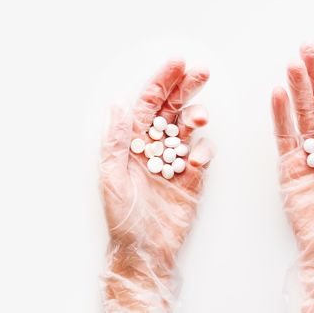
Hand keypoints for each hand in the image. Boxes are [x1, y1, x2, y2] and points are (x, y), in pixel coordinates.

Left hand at [100, 59, 212, 311]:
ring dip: (195, 118)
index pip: (150, 104)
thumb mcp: (111, 175)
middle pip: (172, 109)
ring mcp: (175, 161)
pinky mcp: (193, 178)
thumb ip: (117, 140)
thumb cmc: (122, 215)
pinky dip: (202, 152)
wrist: (144, 249)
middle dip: (186, 88)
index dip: (162, 82)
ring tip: (199, 117)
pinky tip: (196, 159)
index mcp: (133, 142)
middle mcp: (155, 147)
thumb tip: (118, 105)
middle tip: (202, 72)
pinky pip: (201, 157)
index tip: (177, 64)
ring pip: (188, 129)